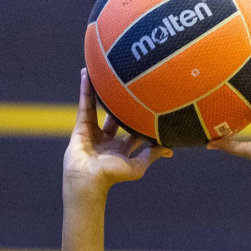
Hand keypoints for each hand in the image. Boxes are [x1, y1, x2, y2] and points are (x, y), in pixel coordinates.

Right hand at [63, 69, 170, 196]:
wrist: (89, 178)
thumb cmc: (113, 175)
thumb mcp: (138, 166)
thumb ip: (152, 155)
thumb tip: (169, 148)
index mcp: (121, 149)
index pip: (133, 131)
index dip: (142, 119)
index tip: (152, 105)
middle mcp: (108, 139)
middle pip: (116, 116)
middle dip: (121, 102)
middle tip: (130, 84)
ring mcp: (94, 132)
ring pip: (98, 107)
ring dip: (100, 91)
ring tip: (104, 72)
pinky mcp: (81, 126)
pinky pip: (84, 104)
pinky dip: (85, 90)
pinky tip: (87, 75)